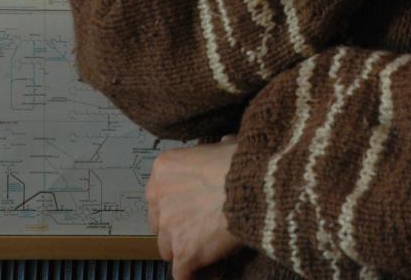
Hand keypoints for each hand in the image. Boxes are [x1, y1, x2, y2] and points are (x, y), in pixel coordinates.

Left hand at [146, 137, 243, 278]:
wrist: (253, 183)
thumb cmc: (243, 162)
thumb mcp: (224, 145)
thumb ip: (214, 151)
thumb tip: (223, 146)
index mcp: (163, 169)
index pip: (160, 196)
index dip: (178, 205)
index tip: (194, 211)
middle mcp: (157, 196)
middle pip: (160, 224)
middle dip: (177, 229)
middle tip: (202, 230)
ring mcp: (168, 227)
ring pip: (168, 250)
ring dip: (186, 251)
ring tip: (209, 250)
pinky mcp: (182, 253)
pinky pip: (182, 276)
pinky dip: (196, 276)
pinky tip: (213, 271)